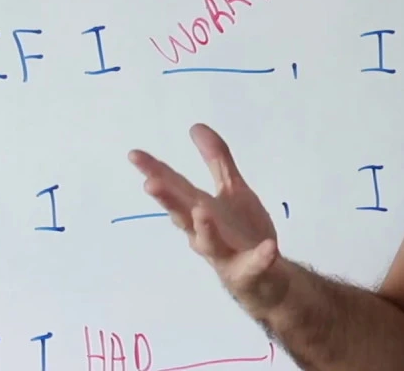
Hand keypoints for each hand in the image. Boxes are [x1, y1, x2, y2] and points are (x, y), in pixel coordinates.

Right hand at [128, 123, 286, 317]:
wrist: (265, 277)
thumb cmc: (240, 231)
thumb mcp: (233, 190)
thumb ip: (216, 160)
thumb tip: (195, 126)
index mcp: (200, 210)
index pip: (175, 188)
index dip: (154, 171)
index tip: (134, 154)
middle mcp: (205, 232)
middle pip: (183, 215)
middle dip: (167, 200)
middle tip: (150, 183)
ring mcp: (225, 254)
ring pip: (210, 242)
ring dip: (204, 227)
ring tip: (201, 209)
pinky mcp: (249, 271)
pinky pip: (256, 263)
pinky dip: (261, 256)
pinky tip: (269, 247)